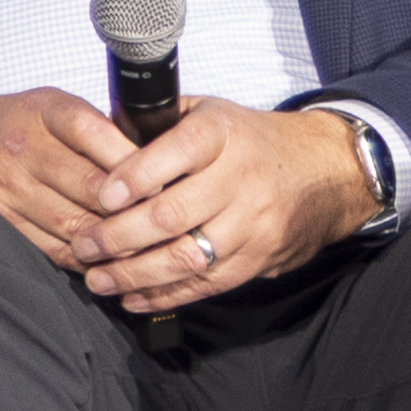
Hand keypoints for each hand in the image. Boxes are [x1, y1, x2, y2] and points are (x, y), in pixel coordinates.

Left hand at [97, 94, 381, 307]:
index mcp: (222, 134)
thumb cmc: (250, 140)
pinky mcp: (260, 258)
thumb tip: (98, 135)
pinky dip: (166, 295)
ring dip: (135, 274)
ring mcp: (253, 223)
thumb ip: (158, 122)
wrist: (325, 171)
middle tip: (85, 246)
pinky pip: (208, 284)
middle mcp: (240, 177)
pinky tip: (132, 297)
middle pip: (173, 213)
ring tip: (98, 279)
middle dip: (119, 235)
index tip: (101, 196)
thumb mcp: (210, 113)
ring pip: (187, 256)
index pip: (178, 151)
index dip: (135, 176)